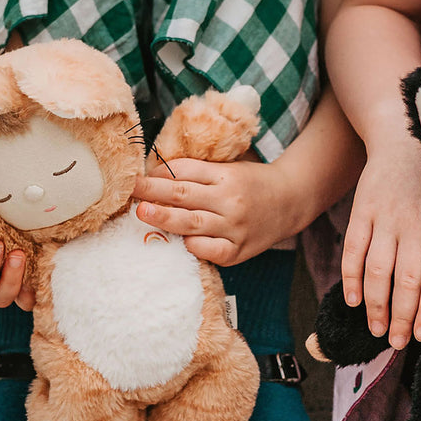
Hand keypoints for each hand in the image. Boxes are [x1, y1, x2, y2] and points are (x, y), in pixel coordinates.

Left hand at [133, 156, 301, 265]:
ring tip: (142, 213)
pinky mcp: (237, 251)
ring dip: (163, 218)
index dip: (160, 173)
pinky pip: (207, 250)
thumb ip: (199, 172)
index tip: (139, 176)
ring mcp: (234, 228)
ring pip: (191, 223)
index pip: (185, 172)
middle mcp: (231, 201)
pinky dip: (191, 245)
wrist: (290, 201)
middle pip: (183, 195)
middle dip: (153, 192)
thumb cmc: (253, 183)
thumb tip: (157, 175)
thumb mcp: (229, 168)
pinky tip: (179, 239)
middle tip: (130, 191)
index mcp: (227, 176)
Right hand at [341, 144, 420, 349]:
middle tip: (397, 342)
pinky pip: (354, 250)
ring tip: (377, 328)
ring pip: (378, 271)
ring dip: (375, 305)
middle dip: (401, 317)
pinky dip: (351, 278)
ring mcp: (387, 218)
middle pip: (406, 281)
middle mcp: (416, 225)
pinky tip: (353, 300)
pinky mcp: (363, 210)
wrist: (406, 140)